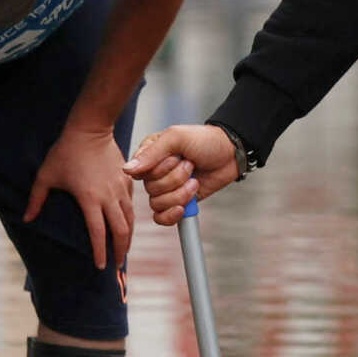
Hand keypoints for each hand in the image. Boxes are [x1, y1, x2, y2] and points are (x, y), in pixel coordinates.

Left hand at [25, 127, 133, 267]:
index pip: (98, 233)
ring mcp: (120, 188)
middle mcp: (109, 196)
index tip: (100, 267)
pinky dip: (130, 218)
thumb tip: (27, 220)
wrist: (90, 129)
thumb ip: (36, 199)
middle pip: (121, 231)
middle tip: (116, 266)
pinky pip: (131, 204)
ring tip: (124, 250)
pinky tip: (126, 224)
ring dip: (128, 237)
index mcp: (89, 199)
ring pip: (130, 219)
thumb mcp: (46, 176)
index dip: (100, 253)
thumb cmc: (65, 152)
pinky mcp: (127, 180)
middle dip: (120, 251)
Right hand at [124, 124, 242, 225]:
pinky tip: (183, 207)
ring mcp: (166, 188)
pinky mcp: (177, 202)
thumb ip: (152, 153)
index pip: (139, 172)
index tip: (176, 157)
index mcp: (150, 154)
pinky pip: (161, 218)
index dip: (159, 169)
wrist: (230, 153)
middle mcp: (155, 172)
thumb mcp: (176, 138)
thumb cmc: (204, 140)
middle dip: (175, 179)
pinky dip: (171, 215)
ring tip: (194, 181)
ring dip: (180, 194)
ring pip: (157, 204)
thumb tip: (127, 170)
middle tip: (190, 165)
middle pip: (151, 189)